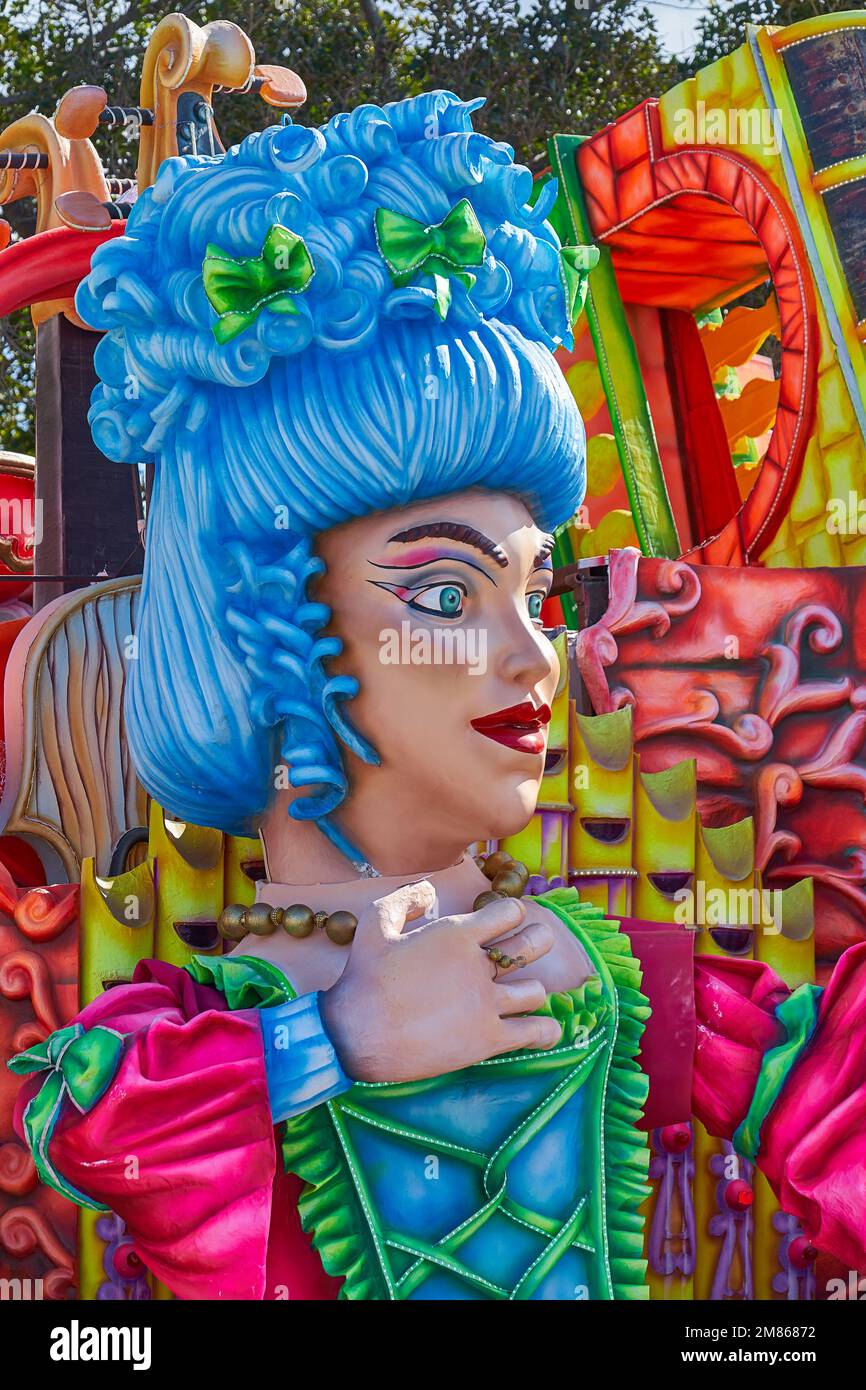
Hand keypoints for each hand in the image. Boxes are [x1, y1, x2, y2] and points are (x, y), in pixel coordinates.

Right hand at [320, 879, 560, 1082]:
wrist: (355, 1032)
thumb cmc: (364, 977)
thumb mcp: (376, 924)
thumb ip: (406, 900)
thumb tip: (429, 891)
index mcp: (457, 934)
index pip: (511, 912)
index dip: (512, 915)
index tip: (507, 923)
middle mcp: (478, 965)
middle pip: (534, 945)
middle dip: (539, 941)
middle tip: (534, 945)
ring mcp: (486, 1004)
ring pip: (535, 991)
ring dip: (530, 991)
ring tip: (520, 994)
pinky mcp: (487, 1040)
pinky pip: (535, 1033)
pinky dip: (545, 1032)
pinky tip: (544, 1031)